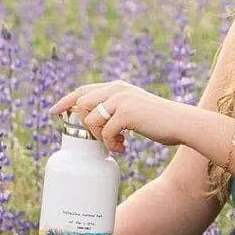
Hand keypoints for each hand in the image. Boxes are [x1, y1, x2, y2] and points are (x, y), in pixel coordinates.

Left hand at [53, 79, 195, 156]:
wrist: (180, 123)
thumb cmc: (158, 121)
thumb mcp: (133, 110)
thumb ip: (115, 111)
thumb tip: (94, 125)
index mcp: (116, 87)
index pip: (82, 90)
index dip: (66, 101)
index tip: (54, 112)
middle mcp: (116, 89)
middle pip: (81, 105)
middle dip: (85, 127)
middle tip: (100, 140)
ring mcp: (121, 99)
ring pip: (91, 120)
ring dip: (100, 138)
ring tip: (117, 145)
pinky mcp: (126, 112)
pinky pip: (105, 131)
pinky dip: (111, 143)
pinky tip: (124, 147)